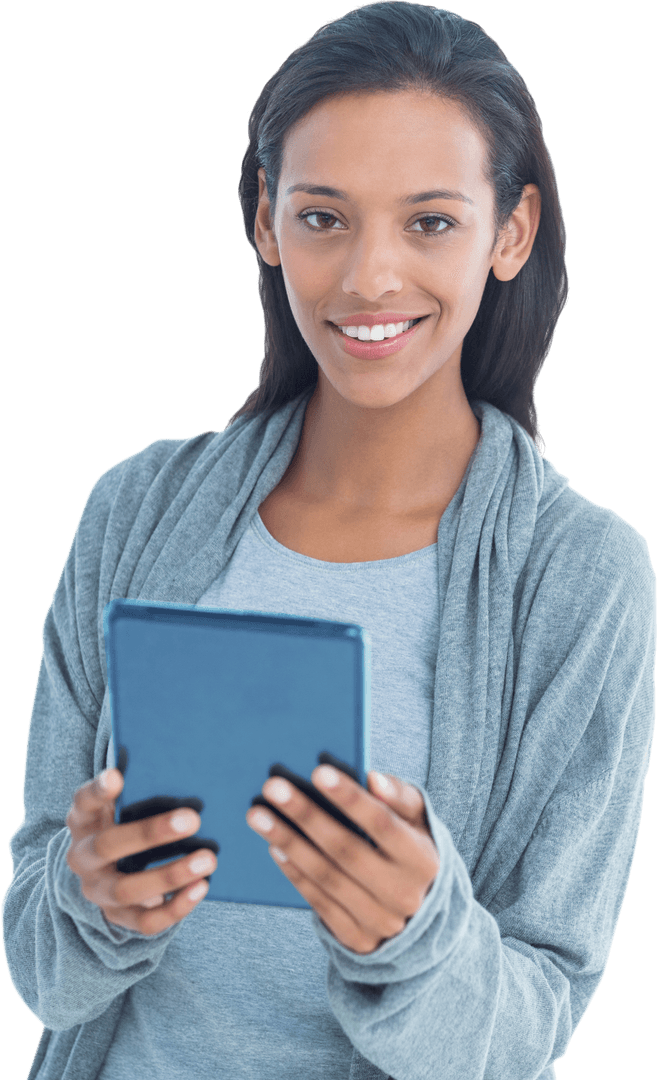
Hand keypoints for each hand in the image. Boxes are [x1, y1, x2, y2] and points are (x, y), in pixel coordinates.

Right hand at [65, 768, 217, 934]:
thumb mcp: (122, 804)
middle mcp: (83, 857)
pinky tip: (201, 887)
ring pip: (127, 888)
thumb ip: (139, 789)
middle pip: (107, 846)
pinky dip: (176, 906)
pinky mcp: (117, 917)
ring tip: (208, 859)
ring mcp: (97, 891)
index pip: (83, 802)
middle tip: (193, 819)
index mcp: (83, 820)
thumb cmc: (125, 823)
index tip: (117, 776)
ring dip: (170, 874)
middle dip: (151, 833)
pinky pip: (146, 921)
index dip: (98, 791)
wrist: (106, 870)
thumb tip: (182, 771)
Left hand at [246, 766, 439, 953]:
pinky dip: (295, 873)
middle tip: (273, 787)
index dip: (350, 798)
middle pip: (346, 850)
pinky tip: (275, 847)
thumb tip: (373, 779)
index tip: (317, 771)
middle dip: (306, 815)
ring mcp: (380, 921)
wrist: (419, 915)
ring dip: (288, 842)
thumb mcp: (417, 821)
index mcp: (423, 860)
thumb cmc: (410, 848)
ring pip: (326, 877)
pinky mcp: (356, 938)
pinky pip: (319, 902)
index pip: (383, 824)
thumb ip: (399, 797)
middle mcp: (405, 894)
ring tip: (259, 815)